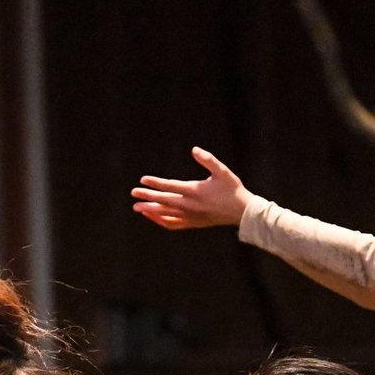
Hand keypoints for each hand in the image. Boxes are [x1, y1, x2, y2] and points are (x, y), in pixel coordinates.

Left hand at [131, 147, 254, 228]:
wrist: (241, 212)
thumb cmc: (232, 189)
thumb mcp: (222, 171)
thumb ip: (208, 159)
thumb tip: (194, 149)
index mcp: (195, 191)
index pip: (170, 186)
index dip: (155, 183)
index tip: (142, 179)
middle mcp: (189, 205)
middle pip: (163, 201)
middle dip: (147, 196)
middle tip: (133, 193)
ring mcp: (190, 216)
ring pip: (165, 214)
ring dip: (150, 210)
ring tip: (137, 207)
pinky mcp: (192, 223)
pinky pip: (172, 224)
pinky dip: (160, 221)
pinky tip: (152, 216)